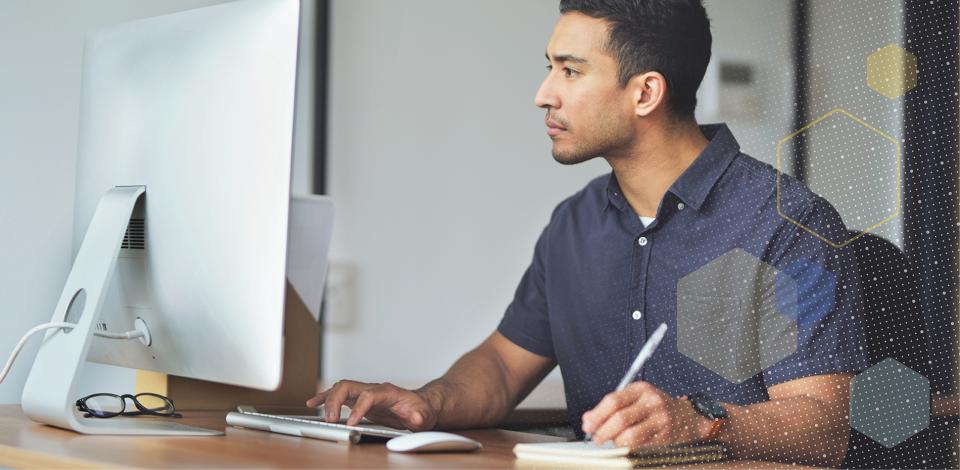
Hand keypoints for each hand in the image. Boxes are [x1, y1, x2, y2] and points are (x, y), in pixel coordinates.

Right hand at [306, 380, 437, 430]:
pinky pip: (338, 395)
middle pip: (349, 386)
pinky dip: (325, 398)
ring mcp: (365, 393)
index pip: (369, 395)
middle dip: (336, 401)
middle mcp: (373, 389)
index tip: (351, 423)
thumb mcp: (424, 415)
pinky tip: (313, 404)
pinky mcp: (359, 400)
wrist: (421, 405)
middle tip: (330, 420)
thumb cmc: (421, 410)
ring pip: (340, 388)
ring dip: (327, 398)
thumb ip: (420, 416)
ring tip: (315, 411)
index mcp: (388, 392)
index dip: (358, 408)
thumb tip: (415, 417)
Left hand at [581, 381, 712, 447]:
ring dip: (615, 443)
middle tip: (597, 439)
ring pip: (630, 437)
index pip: (613, 401)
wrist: (689, 418)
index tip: (588, 426)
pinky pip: (641, 448)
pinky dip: (628, 451)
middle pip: (620, 419)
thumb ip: (611, 407)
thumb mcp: (635, 399)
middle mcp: (652, 402)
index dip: (597, 415)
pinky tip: (625, 449)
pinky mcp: (666, 439)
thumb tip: (587, 420)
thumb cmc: (655, 409)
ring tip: (612, 443)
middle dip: (603, 432)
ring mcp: (661, 421)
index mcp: (641, 389)